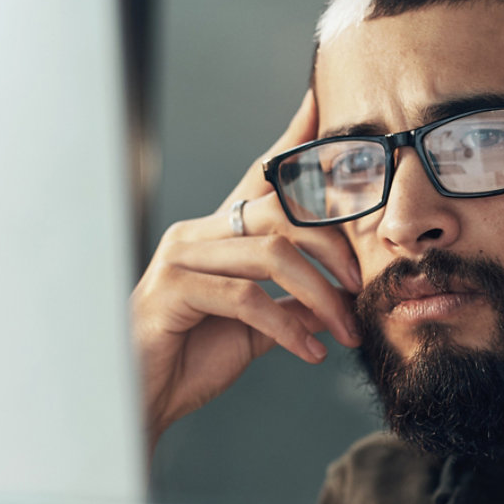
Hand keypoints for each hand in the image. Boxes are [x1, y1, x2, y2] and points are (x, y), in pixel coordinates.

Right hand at [131, 90, 363, 453]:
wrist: (143, 399)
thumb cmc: (191, 358)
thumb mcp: (256, 328)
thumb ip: (292, 304)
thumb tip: (338, 297)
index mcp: (219, 234)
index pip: (262, 177)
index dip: (292, 140)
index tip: (322, 104)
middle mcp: (198, 233)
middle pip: (280, 212)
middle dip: (332, 249)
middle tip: (361, 287)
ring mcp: (182, 257)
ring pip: (271, 254)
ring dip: (320, 295)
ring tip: (343, 329)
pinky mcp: (174, 289)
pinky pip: (247, 298)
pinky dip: (289, 328)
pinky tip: (310, 352)